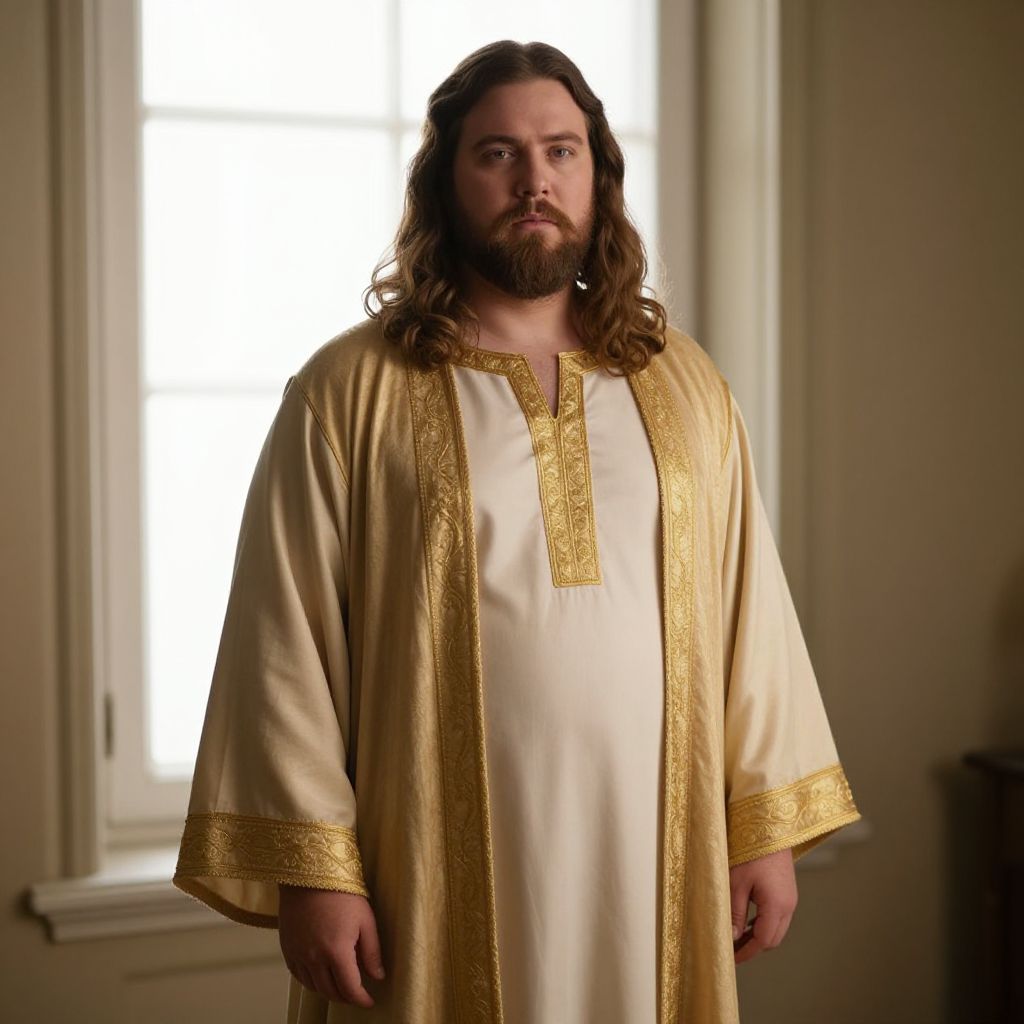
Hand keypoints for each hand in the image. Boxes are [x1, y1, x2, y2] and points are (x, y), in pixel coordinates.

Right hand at [278, 884, 385, 1006]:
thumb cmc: (342, 893)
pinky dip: (311, 981)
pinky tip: (321, 975)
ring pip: (313, 986)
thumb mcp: (365, 919)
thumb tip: (378, 977)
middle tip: (357, 994)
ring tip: (341, 986)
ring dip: (328, 991)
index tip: (370, 1002)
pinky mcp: (287, 947)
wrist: (310, 873)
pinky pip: (298, 975)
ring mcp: (298, 953)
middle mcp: (314, 957)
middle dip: (346, 997)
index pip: (350, 988)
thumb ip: (372, 952)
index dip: (361, 999)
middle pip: (330, 991)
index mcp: (336, 951)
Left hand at [729, 847, 797, 963]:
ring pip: (777, 928)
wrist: (769, 827)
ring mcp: (791, 898)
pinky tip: (748, 920)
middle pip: (773, 939)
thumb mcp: (736, 883)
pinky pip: (778, 916)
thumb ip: (735, 913)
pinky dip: (764, 923)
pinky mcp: (788, 891)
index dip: (747, 953)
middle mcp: (789, 905)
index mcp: (777, 905)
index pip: (763, 941)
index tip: (731, 959)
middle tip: (732, 949)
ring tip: (736, 936)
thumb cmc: (750, 853)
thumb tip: (732, 938)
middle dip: (753, 947)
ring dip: (759, 935)